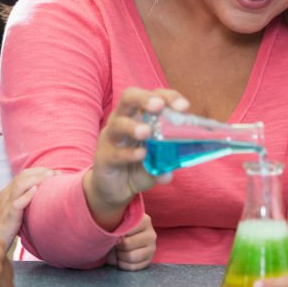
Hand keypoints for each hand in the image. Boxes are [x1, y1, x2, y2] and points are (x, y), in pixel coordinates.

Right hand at [0, 167, 53, 249]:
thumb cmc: (1, 228)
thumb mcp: (12, 210)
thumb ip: (22, 202)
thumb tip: (40, 199)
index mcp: (8, 193)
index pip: (23, 175)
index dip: (39, 171)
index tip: (54, 173)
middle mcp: (6, 195)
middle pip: (22, 176)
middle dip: (40, 172)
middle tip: (56, 173)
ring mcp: (6, 205)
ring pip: (19, 185)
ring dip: (36, 179)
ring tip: (50, 177)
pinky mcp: (8, 216)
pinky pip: (16, 204)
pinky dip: (26, 196)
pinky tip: (36, 191)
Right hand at [84, 88, 189, 221]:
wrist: (115, 189)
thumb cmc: (138, 167)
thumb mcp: (158, 162)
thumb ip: (167, 161)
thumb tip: (173, 168)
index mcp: (139, 115)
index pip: (153, 96)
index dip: (169, 97)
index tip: (184, 106)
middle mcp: (123, 120)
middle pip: (129, 98)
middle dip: (145, 98)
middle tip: (159, 105)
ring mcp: (111, 138)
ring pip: (118, 124)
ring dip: (133, 126)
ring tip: (146, 132)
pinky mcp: (103, 157)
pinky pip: (115, 152)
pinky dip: (128, 153)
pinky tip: (141, 155)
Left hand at [106, 213, 156, 269]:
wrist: (127, 236)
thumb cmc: (120, 228)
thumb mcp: (118, 222)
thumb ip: (115, 225)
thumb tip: (116, 240)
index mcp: (144, 221)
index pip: (126, 230)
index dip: (116, 234)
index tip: (114, 234)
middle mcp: (151, 234)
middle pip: (127, 244)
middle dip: (117, 246)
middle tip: (115, 244)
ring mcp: (152, 248)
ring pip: (131, 257)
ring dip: (120, 256)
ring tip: (118, 252)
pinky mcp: (149, 260)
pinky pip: (133, 267)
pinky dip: (123, 264)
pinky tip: (121, 259)